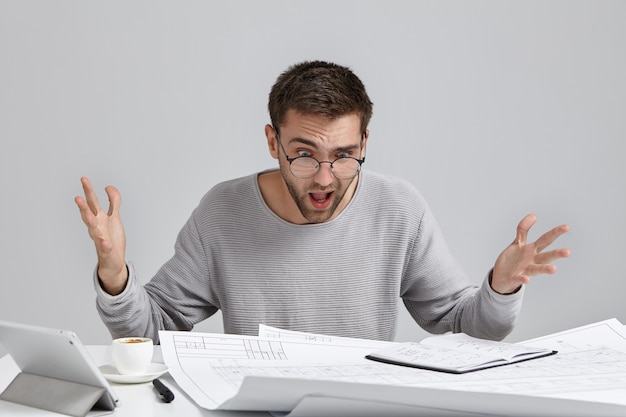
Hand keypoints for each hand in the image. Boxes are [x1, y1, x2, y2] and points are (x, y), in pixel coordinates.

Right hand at [75, 177, 127, 294]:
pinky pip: (105, 246)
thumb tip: (109, 187)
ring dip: (89, 222)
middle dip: (84, 205)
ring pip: (92, 229)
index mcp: (99, 218)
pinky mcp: (106, 250)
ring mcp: (100, 238)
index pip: (92, 202)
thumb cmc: (111, 238)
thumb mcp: (114, 217)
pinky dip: (104, 243)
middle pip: (89, 214)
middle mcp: (97, 227)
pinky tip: (105, 241)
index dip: (88, 191)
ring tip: (88, 216)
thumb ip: (113, 202)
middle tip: (78, 197)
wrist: (113, 260)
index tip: (84, 179)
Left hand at [491, 214, 569, 294]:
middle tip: (568, 252)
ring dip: (545, 269)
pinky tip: (527, 280)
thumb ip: (523, 229)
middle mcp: (532, 260)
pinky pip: (520, 278)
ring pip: (537, 269)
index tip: (566, 227)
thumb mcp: (518, 242)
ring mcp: (524, 269)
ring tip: (554, 269)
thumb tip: (533, 215)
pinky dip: (523, 279)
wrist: (502, 276)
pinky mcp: (515, 277)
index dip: (555, 233)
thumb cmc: (513, 260)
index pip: (545, 240)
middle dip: (557, 254)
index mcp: (532, 250)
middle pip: (546, 256)